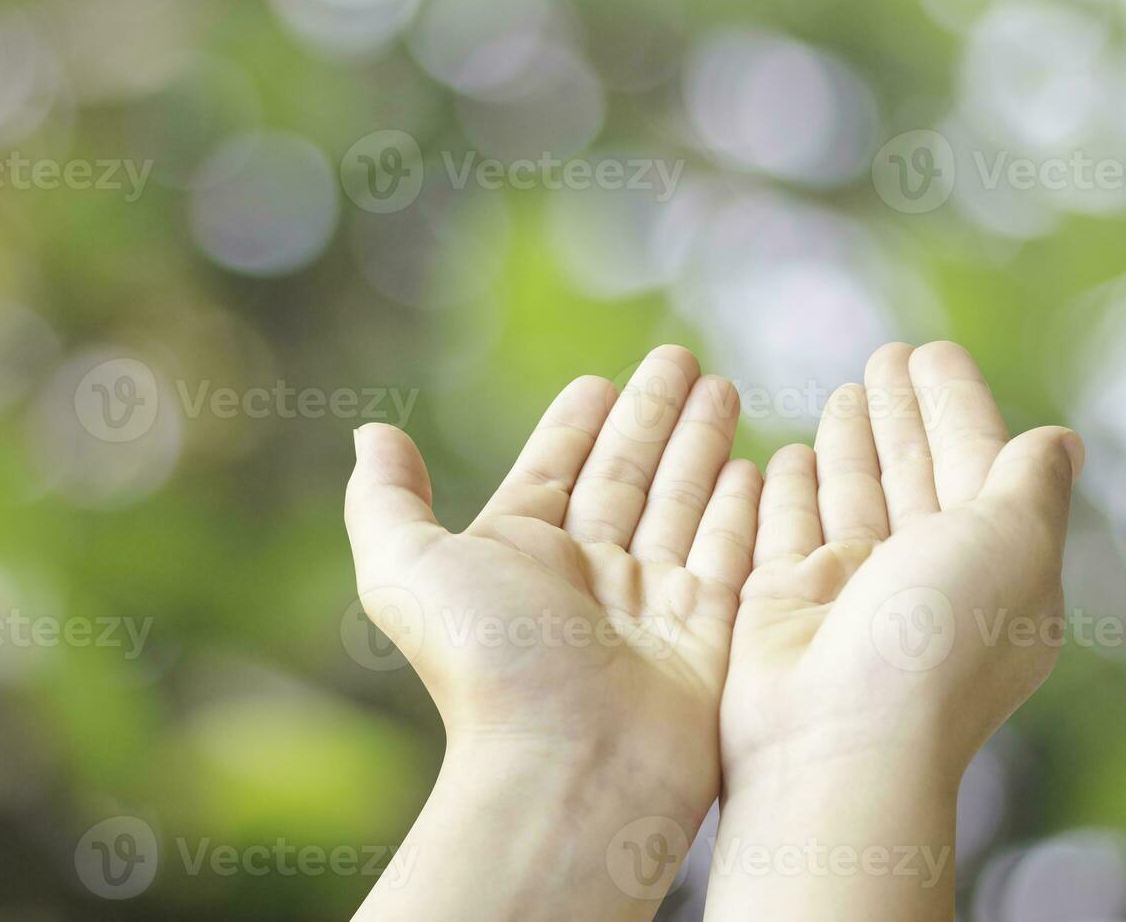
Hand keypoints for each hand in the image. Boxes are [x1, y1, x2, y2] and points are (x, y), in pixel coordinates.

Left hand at [346, 346, 759, 919]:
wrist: (567, 770)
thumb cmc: (485, 667)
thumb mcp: (406, 569)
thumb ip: (385, 497)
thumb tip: (370, 431)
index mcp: (518, 555)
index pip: (553, 469)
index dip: (575, 425)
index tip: (599, 381)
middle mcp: (584, 575)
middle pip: (626, 475)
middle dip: (653, 417)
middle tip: (681, 357)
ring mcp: (650, 604)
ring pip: (681, 501)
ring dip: (701, 443)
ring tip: (723, 385)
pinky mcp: (708, 633)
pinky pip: (729, 552)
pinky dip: (741, 507)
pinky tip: (755, 463)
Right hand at [706, 341, 1082, 921]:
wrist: (836, 736)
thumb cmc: (934, 639)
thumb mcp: (1012, 543)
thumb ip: (1029, 481)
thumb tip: (1058, 439)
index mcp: (991, 564)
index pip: (975, 459)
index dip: (955, 403)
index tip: (931, 351)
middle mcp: (924, 576)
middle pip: (912, 472)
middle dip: (902, 412)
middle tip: (885, 354)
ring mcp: (852, 590)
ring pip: (852, 494)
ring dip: (851, 441)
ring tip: (845, 390)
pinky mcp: (785, 601)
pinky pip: (788, 526)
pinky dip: (791, 489)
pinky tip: (789, 455)